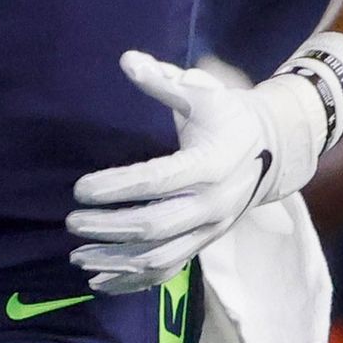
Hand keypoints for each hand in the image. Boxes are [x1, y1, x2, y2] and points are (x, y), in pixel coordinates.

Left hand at [66, 51, 327, 294]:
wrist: (271, 149)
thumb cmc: (228, 115)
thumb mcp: (202, 92)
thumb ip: (163, 81)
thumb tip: (126, 60)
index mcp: (210, 165)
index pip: (156, 182)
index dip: (116, 187)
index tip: (80, 188)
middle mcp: (212, 205)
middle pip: (154, 227)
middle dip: (108, 228)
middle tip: (71, 221)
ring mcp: (209, 230)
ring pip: (159, 258)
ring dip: (115, 261)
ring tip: (76, 255)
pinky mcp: (204, 244)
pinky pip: (168, 272)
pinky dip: (133, 282)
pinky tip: (99, 282)